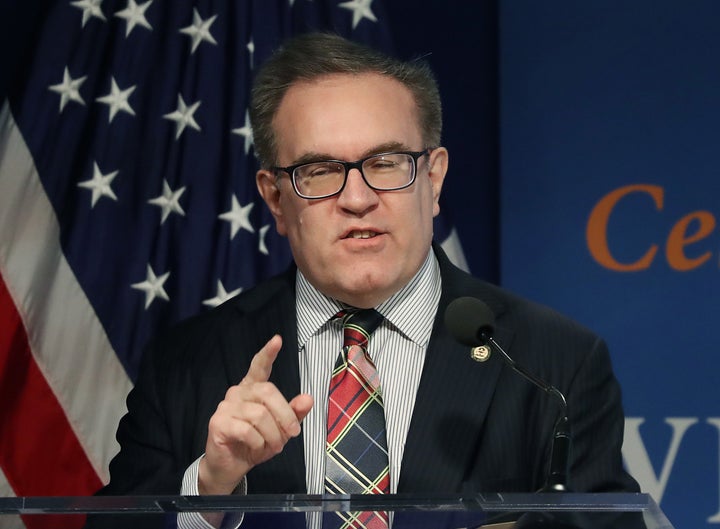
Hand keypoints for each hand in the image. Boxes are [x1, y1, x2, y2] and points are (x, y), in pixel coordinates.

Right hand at [198, 335, 313, 494]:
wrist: (232, 467)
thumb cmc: (256, 444)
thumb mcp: (281, 429)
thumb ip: (294, 413)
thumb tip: (308, 398)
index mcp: (253, 389)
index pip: (259, 366)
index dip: (268, 353)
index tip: (277, 340)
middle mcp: (238, 392)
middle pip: (269, 392)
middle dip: (285, 415)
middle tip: (292, 434)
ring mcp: (226, 406)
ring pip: (260, 414)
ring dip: (273, 435)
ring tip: (272, 446)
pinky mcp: (218, 423)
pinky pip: (248, 430)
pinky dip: (258, 444)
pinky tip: (255, 448)